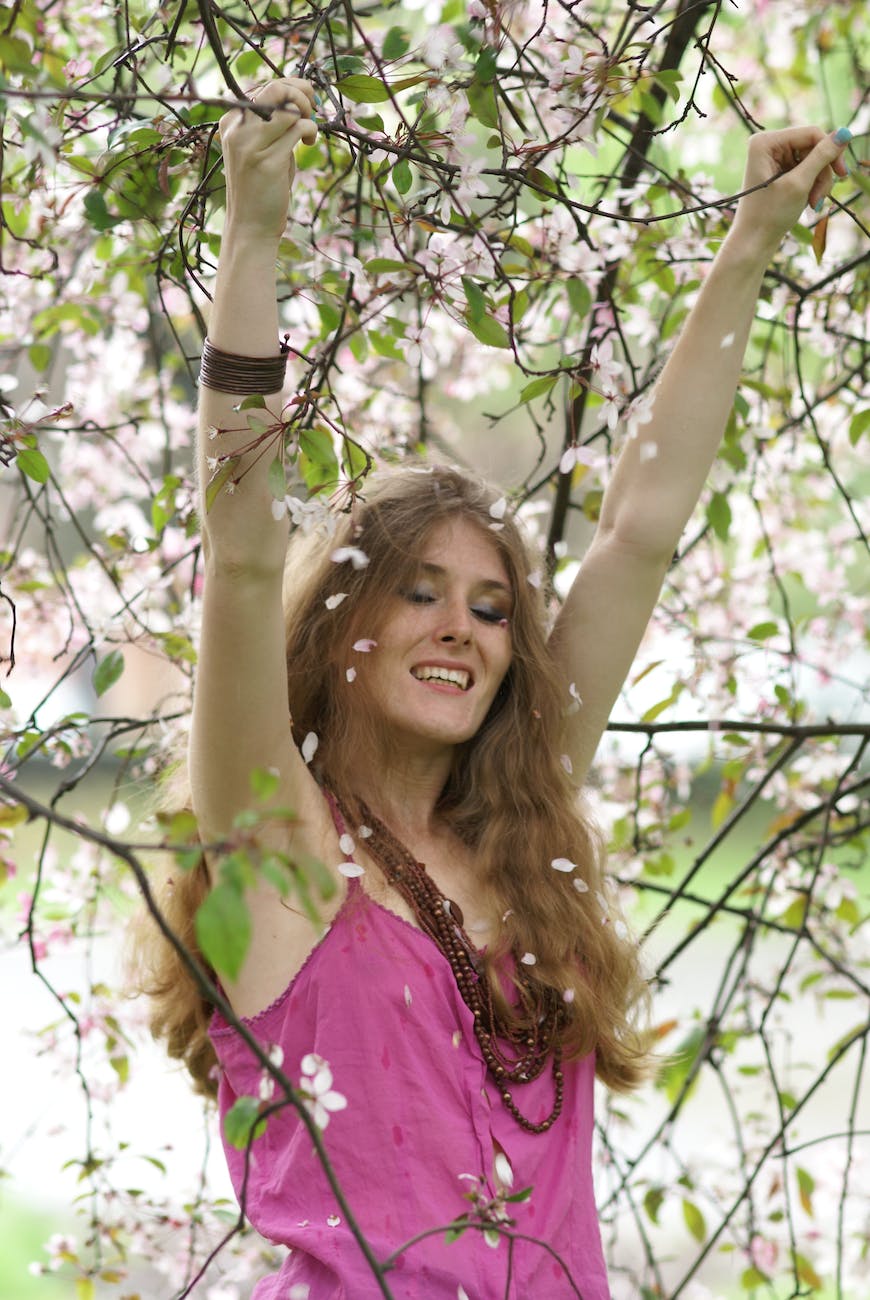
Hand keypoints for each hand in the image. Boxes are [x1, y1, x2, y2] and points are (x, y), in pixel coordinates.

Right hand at [218, 77, 317, 239]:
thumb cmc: (260, 186)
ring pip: (288, 106)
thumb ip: (272, 123)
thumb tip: (297, 95)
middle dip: (300, 91)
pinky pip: (299, 128)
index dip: (289, 88)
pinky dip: (310, 130)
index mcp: (231, 122)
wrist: (250, 226)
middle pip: (274, 89)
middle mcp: (237, 129)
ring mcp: (251, 145)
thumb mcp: (260, 148)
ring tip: (308, 132)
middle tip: (312, 107)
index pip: (263, 88)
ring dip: (307, 112)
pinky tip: (308, 143)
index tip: (305, 103)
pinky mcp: (269, 161)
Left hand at [730, 125, 849, 256]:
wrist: (753, 242)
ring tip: (813, 203)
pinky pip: (806, 170)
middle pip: (813, 147)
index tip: (842, 174)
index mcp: (765, 142)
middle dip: (822, 172)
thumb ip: (822, 157)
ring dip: (819, 181)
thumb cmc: (769, 216)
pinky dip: (812, 185)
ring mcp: (774, 158)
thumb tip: (845, 133)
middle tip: (821, 197)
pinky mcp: (780, 170)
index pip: (811, 133)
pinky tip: (808, 201)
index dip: (830, 151)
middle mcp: (768, 145)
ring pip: (813, 160)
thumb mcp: (799, 184)